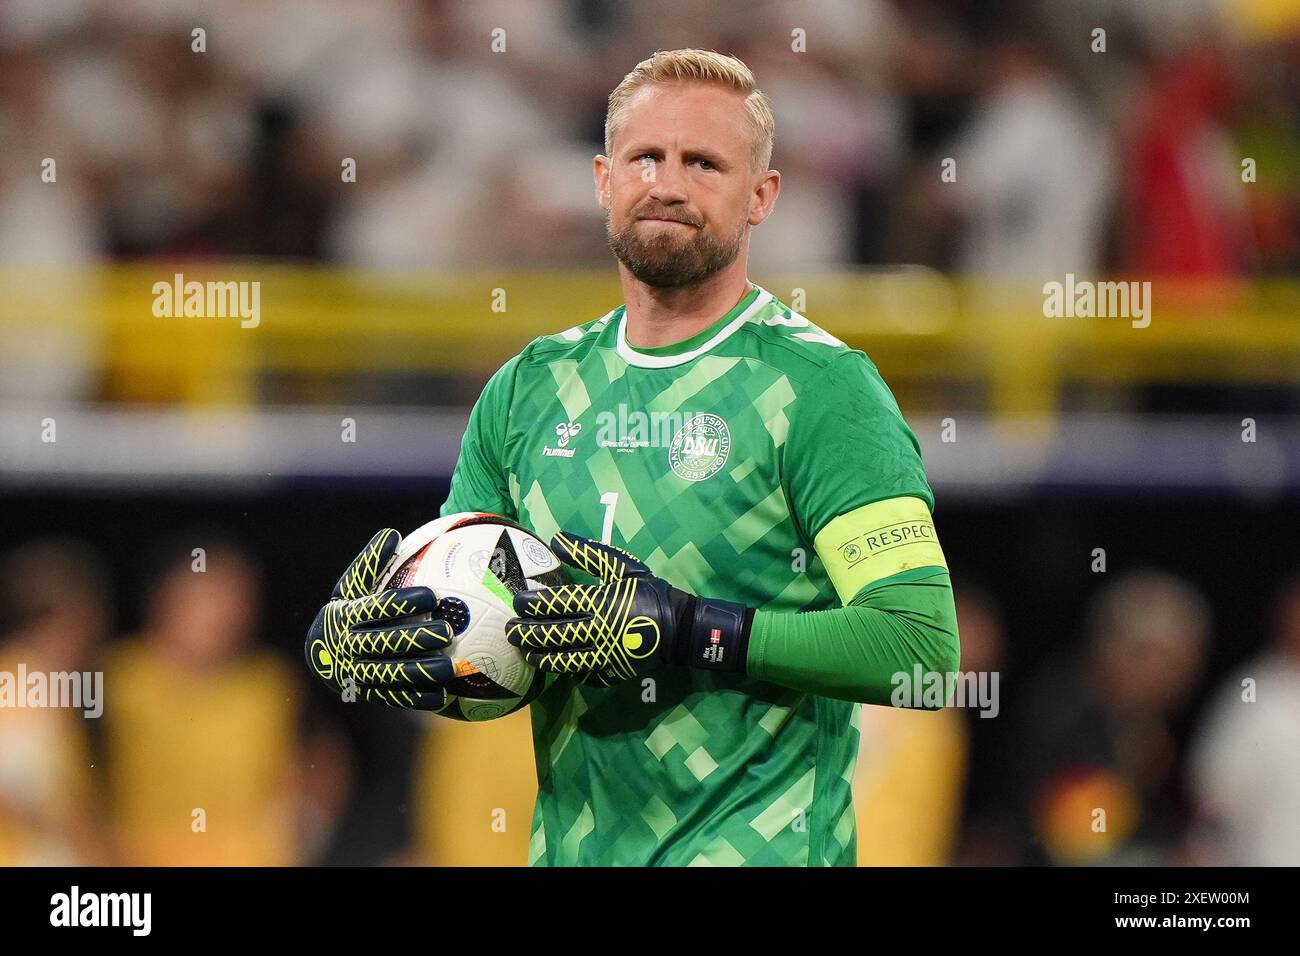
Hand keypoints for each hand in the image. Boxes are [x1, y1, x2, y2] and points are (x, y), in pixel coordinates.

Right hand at [305, 528, 458, 710]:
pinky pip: (393, 697)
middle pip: (384, 643)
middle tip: (447, 631)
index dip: (402, 602)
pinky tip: (443, 693)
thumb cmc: (348, 611)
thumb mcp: (351, 586)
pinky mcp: (368, 694)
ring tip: (451, 666)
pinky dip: (417, 697)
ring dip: (421, 671)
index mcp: (344, 617)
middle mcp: (347, 647)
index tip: (431, 595)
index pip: (375, 608)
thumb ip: (372, 562)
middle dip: (416, 638)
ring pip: (390, 673)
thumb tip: (392, 533)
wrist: (322, 655)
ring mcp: (357, 673)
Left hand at [505, 531, 750, 685]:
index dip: (533, 604)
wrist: (678, 626)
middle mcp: (599, 629)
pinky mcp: (613, 670)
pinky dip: (567, 671)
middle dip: (528, 632)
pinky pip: (584, 673)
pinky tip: (555, 667)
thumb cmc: (648, 591)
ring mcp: (606, 654)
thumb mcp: (621, 566)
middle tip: (509, 631)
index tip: (517, 601)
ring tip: (526, 653)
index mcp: (601, 601)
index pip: (558, 604)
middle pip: (555, 633)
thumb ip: (588, 553)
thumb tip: (555, 538)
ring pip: (565, 658)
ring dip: (542, 656)